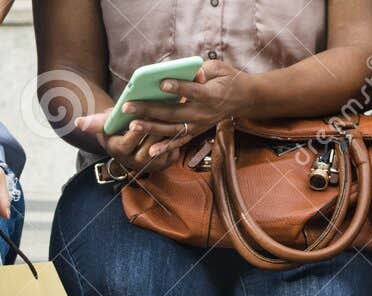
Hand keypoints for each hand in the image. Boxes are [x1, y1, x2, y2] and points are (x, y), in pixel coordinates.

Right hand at [74, 119, 182, 175]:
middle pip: (149, 146)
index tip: (140, 118)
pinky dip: (180, 139)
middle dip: (158, 131)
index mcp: (120, 151)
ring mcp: (152, 163)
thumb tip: (78, 122)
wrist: (129, 138)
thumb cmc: (116, 126)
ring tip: (179, 116)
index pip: (129, 142)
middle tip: (166, 116)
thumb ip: (95, 122)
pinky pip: (174, 151)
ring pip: (163, 149)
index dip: (135, 131)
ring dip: (172, 134)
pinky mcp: (165, 161)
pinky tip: (185, 121)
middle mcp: (136, 161)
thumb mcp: (105, 123)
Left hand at [122, 59, 247, 157]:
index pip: (192, 91)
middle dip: (149, 109)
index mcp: (211, 94)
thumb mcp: (217, 68)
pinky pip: (179, 142)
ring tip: (132, 125)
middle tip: (128, 106)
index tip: (161, 82)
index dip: (177, 87)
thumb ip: (200, 71)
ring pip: (172, 129)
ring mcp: (199, 125)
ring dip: (150, 128)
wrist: (243, 98)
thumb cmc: (226, 79)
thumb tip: (184, 71)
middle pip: (174, 112)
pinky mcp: (196, 132)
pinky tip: (151, 152)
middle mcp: (204, 113)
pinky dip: (165, 148)